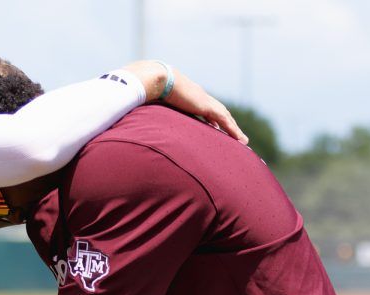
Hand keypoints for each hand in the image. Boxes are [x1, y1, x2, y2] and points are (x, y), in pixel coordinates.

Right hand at [123, 61, 247, 144]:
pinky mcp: (207, 105)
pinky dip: (233, 130)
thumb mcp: (147, 104)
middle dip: (225, 125)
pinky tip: (240, 140)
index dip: (209, 121)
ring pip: (224, 117)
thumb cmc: (145, 89)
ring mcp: (203, 100)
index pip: (201, 111)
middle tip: (234, 136)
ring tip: (241, 141)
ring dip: (233, 129)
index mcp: (186, 97)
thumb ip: (142, 110)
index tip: (213, 129)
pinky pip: (225, 120)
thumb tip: (128, 116)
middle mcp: (197, 98)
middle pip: (216, 114)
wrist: (153, 79)